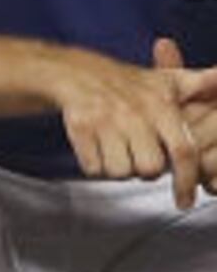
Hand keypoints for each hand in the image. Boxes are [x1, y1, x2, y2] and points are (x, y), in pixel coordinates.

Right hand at [49, 39, 214, 206]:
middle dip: (145, 170)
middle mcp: (134, 112)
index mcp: (159, 104)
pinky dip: (95, 165)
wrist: (71, 70)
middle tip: (138, 155)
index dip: (187, 180)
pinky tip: (97, 148)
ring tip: (117, 149)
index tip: (185, 201)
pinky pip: (94, 167)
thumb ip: (200, 83)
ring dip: (119, 168)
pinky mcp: (79, 127)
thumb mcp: (165, 80)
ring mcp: (104, 120)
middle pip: (150, 168)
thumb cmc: (126, 82)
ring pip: (121, 172)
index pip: (183, 151)